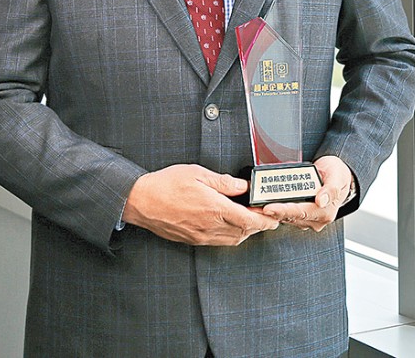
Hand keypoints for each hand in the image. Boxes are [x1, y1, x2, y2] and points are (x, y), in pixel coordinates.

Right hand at [123, 164, 279, 245]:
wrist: (140, 202)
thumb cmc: (166, 185)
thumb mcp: (197, 174)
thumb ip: (224, 182)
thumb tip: (242, 186)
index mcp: (214, 208)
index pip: (249, 219)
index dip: (265, 220)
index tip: (274, 216)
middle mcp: (210, 226)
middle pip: (244, 232)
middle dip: (259, 226)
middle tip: (267, 216)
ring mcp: (201, 235)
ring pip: (233, 239)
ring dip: (246, 232)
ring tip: (252, 220)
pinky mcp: (193, 239)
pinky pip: (219, 242)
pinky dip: (231, 236)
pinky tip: (231, 226)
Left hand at [261, 155, 353, 231]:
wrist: (337, 175)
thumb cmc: (337, 174)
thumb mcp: (338, 176)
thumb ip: (330, 189)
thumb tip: (321, 200)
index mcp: (325, 212)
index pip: (301, 212)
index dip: (284, 210)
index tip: (269, 208)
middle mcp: (316, 219)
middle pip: (290, 216)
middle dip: (272, 211)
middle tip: (256, 206)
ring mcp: (307, 219)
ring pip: (285, 216)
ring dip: (271, 210)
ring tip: (256, 203)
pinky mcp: (300, 216)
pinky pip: (285, 213)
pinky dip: (275, 207)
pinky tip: (263, 202)